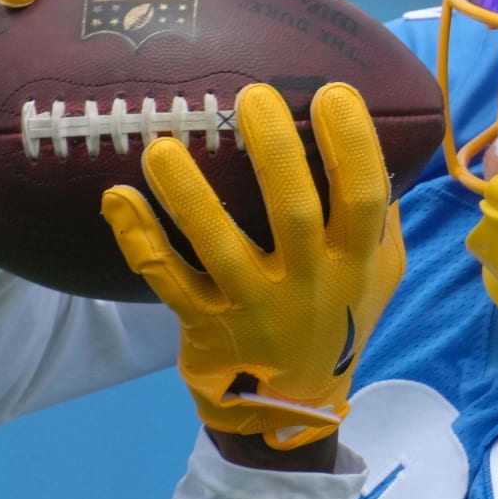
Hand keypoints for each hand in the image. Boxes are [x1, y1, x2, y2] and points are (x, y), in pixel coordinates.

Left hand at [101, 83, 403, 449]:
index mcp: (355, 263)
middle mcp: (307, 283)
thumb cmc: (337, 319)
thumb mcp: (379, 277)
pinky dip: (139, 240)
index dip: (352, 146)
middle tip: (253, 95)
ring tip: (161, 147)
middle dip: (275, 154)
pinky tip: (116, 198)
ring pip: (218, 248)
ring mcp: (253, 307)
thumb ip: (381, 221)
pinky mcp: (205, 324)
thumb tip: (380, 148)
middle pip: (294, 214)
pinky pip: (168, 280)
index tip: (334, 92)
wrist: (292, 406)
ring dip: (189, 197)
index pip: (363, 199)